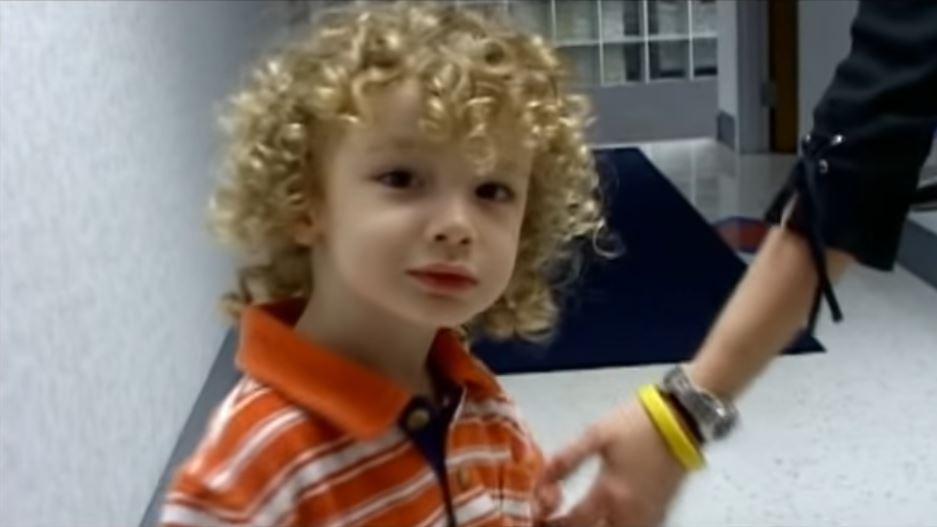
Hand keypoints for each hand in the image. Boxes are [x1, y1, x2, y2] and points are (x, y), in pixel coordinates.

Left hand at [537, 400, 688, 526]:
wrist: (680, 421)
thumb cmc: (635, 425)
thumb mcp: (595, 434)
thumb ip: (567, 459)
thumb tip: (542, 479)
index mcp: (611, 493)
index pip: (575, 524)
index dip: (553, 524)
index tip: (542, 515)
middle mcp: (630, 514)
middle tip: (561, 518)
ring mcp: (649, 518)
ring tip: (582, 517)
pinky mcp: (661, 515)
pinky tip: (605, 518)